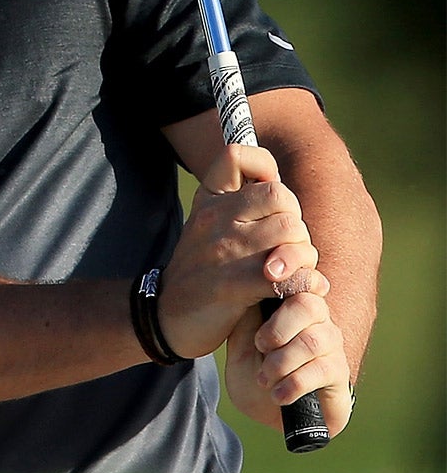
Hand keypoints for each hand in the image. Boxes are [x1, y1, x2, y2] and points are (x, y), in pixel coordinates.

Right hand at [159, 145, 316, 358]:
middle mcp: (214, 218)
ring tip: (293, 271)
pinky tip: (297, 291)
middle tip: (290, 248)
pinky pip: (289, 275)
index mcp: (209, 200)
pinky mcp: (233, 285)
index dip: (265, 167)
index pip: (238, 156)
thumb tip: (275, 180)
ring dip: (304, 256)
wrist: (169, 317)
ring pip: (292, 233)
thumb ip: (240, 204)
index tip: (268, 196)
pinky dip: (304, 284)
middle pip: (282, 198)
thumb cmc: (204, 270)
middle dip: (296, 225)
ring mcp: (223, 250)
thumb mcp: (209, 226)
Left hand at [222, 284, 353, 437]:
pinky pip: (321, 371)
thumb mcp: (240, 339)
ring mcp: (332, 345)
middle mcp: (317, 318)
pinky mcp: (340, 374)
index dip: (290, 263)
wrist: (263, 407)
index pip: (300, 271)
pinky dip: (293, 384)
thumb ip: (248, 311)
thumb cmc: (252, 366)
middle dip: (277, 329)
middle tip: (260, 347)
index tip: (269, 272)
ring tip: (264, 378)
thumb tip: (249, 279)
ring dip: (281, 363)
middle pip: (309, 305)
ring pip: (312, 342)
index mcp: (291, 301)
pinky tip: (278, 395)